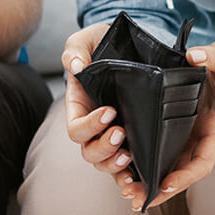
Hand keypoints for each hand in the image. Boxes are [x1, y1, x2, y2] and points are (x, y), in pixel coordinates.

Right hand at [62, 23, 138, 182]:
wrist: (132, 44)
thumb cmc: (104, 42)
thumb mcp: (87, 38)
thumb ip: (75, 49)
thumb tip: (75, 65)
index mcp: (80, 106)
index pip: (77, 128)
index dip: (90, 125)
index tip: (110, 111)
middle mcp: (93, 126)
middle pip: (89, 151)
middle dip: (104, 147)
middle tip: (121, 134)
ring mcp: (111, 134)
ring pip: (105, 163)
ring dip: (115, 164)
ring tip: (130, 155)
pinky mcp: (131, 138)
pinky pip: (125, 165)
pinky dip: (129, 174)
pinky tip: (138, 176)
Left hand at [118, 37, 214, 210]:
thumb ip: (211, 57)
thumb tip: (195, 56)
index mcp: (214, 130)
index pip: (202, 162)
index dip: (184, 176)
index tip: (164, 185)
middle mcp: (199, 140)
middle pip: (181, 173)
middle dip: (160, 191)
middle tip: (135, 199)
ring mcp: (186, 138)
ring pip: (168, 169)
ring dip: (148, 184)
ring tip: (126, 193)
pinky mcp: (173, 132)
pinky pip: (159, 155)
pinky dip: (145, 167)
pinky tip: (125, 174)